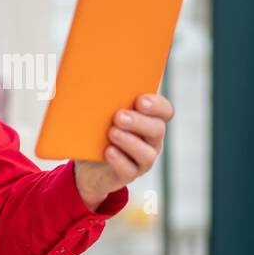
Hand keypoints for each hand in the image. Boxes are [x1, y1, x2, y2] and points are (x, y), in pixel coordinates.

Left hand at [73, 94, 174, 211]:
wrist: (88, 164)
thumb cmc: (98, 131)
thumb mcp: (101, 113)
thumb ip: (106, 100)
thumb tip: (91, 79)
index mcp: (149, 119)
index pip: (165, 110)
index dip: (157, 105)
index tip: (140, 100)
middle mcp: (151, 139)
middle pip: (157, 130)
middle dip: (139, 122)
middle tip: (119, 116)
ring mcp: (142, 159)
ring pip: (147, 153)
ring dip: (129, 142)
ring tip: (112, 133)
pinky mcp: (129, 174)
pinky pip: (129, 170)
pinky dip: (119, 160)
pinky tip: (108, 151)